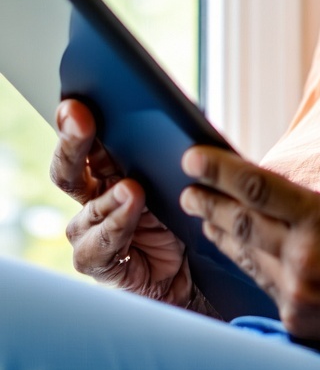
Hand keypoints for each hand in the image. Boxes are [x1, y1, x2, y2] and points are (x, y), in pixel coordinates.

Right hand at [50, 99, 194, 306]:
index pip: (86, 141)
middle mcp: (95, 198)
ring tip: (132, 187)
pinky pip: (96, 247)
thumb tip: (184, 119)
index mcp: (111, 168)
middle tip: (81, 118)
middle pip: (69, 170)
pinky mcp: (101, 263)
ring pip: (85, 212)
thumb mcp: (189, 175)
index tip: (77, 102)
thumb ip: (178, 150)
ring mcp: (94, 232)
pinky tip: (131, 215)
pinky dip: (115, 229)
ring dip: (108, 199)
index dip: (75, 121)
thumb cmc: (192, 213)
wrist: (201, 266)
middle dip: (73, 143)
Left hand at [180, 149, 319, 369]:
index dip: (221, 170)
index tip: (193, 157)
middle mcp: (302, 261)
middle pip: (242, 224)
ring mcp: (297, 297)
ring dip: (222, 234)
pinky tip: (246, 254)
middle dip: (210, 203)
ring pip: (248, 256)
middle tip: (187, 189)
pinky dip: (252, 263)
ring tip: (204, 217)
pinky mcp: (301, 323)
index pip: (258, 188)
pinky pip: (267, 285)